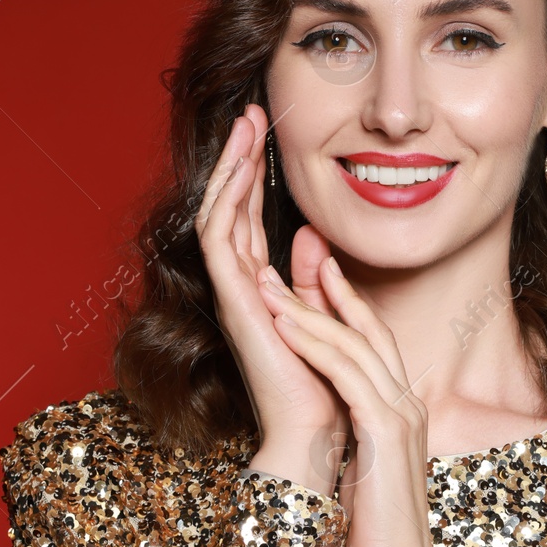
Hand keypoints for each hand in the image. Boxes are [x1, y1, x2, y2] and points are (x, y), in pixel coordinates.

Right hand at [193, 102, 344, 495]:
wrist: (317, 434)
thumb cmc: (326, 388)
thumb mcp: (326, 318)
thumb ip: (315, 279)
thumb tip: (313, 237)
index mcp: (262, 290)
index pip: (253, 219)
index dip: (256, 174)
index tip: (267, 131)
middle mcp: (241, 288)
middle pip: (232, 208)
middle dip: (239, 158)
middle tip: (250, 112)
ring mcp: (233, 295)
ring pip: (219, 215)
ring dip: (230, 168)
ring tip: (244, 125)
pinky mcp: (235, 304)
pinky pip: (220, 243)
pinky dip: (227, 205)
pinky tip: (238, 171)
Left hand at [261, 255, 452, 546]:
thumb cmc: (377, 534)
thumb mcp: (366, 472)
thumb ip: (359, 439)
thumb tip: (336, 426)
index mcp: (403, 413)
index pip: (376, 344)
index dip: (348, 305)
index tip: (318, 273)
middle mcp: (408, 405)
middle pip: (370, 330)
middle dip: (332, 288)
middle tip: (300, 251)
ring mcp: (401, 415)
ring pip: (355, 344)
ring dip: (309, 309)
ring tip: (268, 283)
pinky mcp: (386, 431)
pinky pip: (347, 374)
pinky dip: (316, 344)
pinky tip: (285, 325)